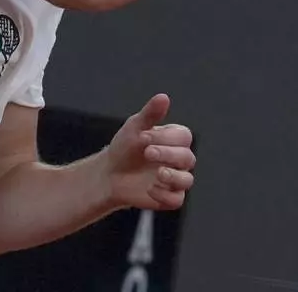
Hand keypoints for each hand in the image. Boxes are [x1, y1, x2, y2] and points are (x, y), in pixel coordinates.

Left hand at [103, 94, 194, 210]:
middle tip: (147, 152)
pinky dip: (165, 195)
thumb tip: (163, 97)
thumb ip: (150, 114)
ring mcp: (176, 180)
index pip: (184, 137)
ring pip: (187, 180)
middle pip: (187, 158)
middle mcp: (179, 160)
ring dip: (173, 177)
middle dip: (168, 154)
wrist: (110, 173)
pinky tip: (150, 188)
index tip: (144, 136)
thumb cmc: (125, 148)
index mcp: (174, 140)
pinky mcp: (169, 197)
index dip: (166, 137)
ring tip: (157, 173)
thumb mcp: (134, 128)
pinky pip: (176, 199)